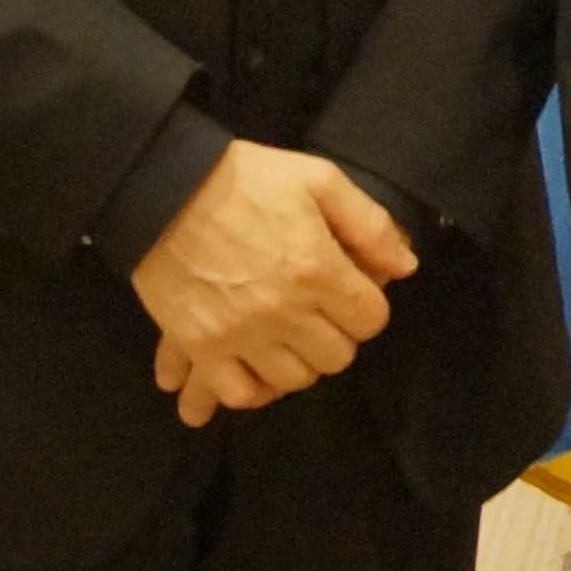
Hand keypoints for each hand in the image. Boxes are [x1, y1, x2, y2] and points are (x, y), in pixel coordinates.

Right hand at [134, 141, 413, 428]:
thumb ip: (369, 225)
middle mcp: (283, 311)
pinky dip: (251, 389)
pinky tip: (256, 370)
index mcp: (318, 270)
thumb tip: (406, 266)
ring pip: (292, 380)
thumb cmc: (247, 178)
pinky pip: (236, 393)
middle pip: (335, 357)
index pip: (370, 320)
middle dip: (336, 335)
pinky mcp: (200, 345)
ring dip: (298, 362)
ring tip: (289, 338)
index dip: (367, 307)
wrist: (164, 187)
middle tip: (320, 314)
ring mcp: (240, 333)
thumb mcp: (319, 180)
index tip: (351, 293)